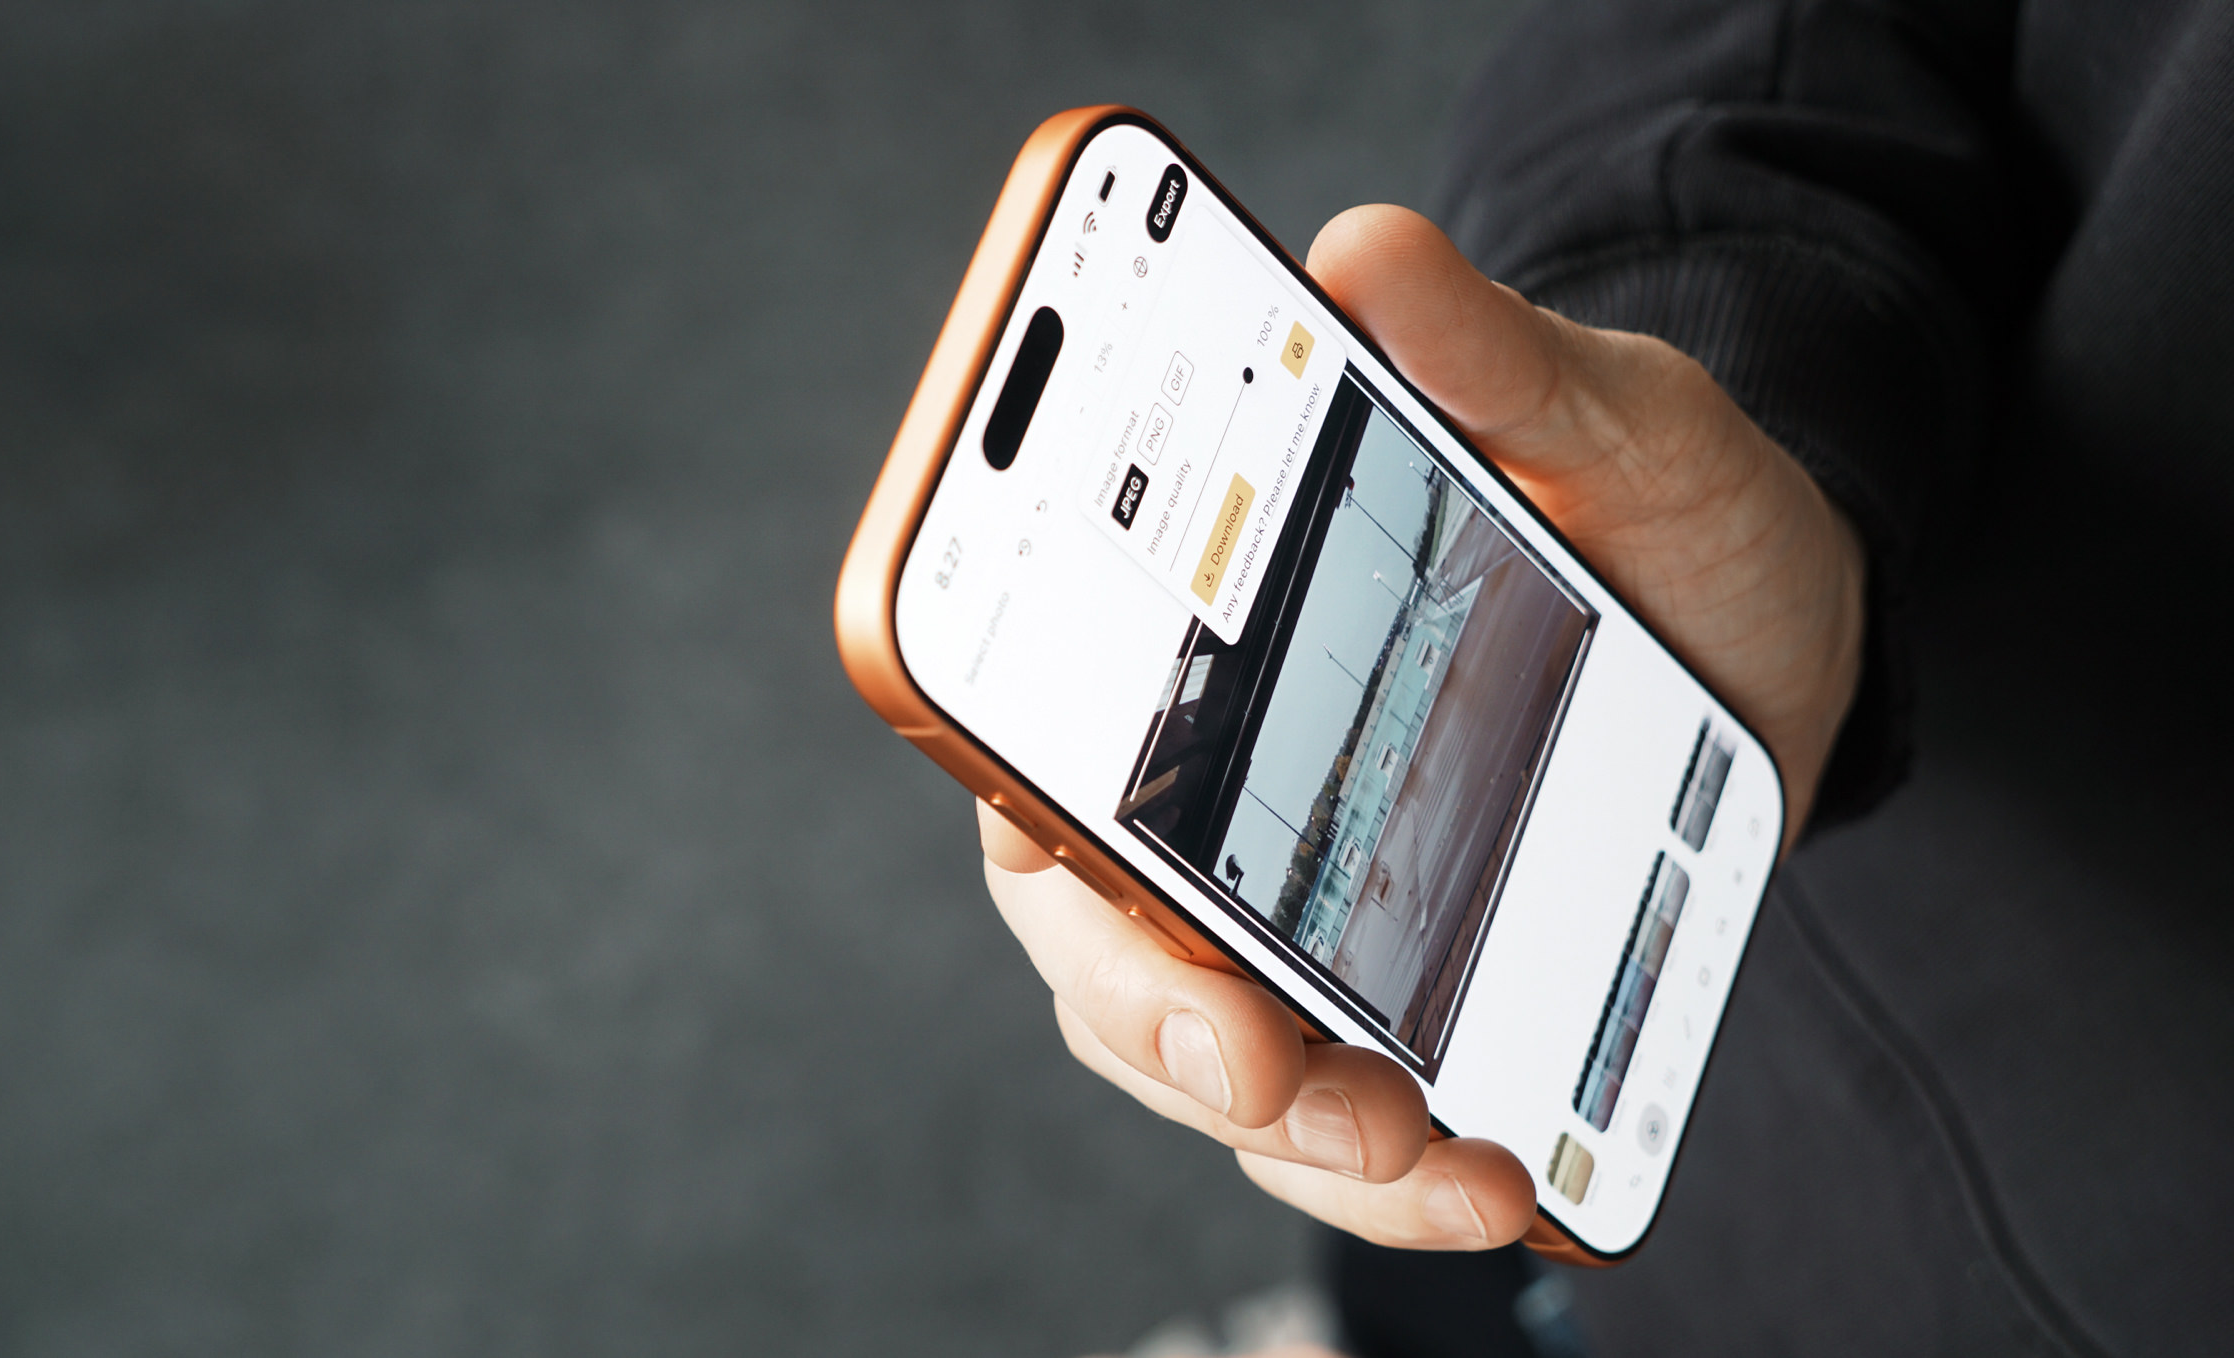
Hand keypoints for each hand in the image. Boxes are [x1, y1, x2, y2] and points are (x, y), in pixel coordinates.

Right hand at [982, 205, 1866, 1247]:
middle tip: (1290, 1083)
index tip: (1151, 930)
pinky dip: (1398, 1177)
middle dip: (1183, 1041)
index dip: (1062, 861)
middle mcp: (1211, 797)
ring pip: (1220, 1071)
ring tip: (1453, 1168)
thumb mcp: (1600, 413)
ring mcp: (1299, 909)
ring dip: (1310, 1146)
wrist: (1774, 614)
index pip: (1045, 766)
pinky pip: (1345, 1122)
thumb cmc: (1650, 499)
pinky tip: (1501, 1180)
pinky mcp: (1399, 990)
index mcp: (1196, 653)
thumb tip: (1367, 252)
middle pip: (1109, 955)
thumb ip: (1488, 354)